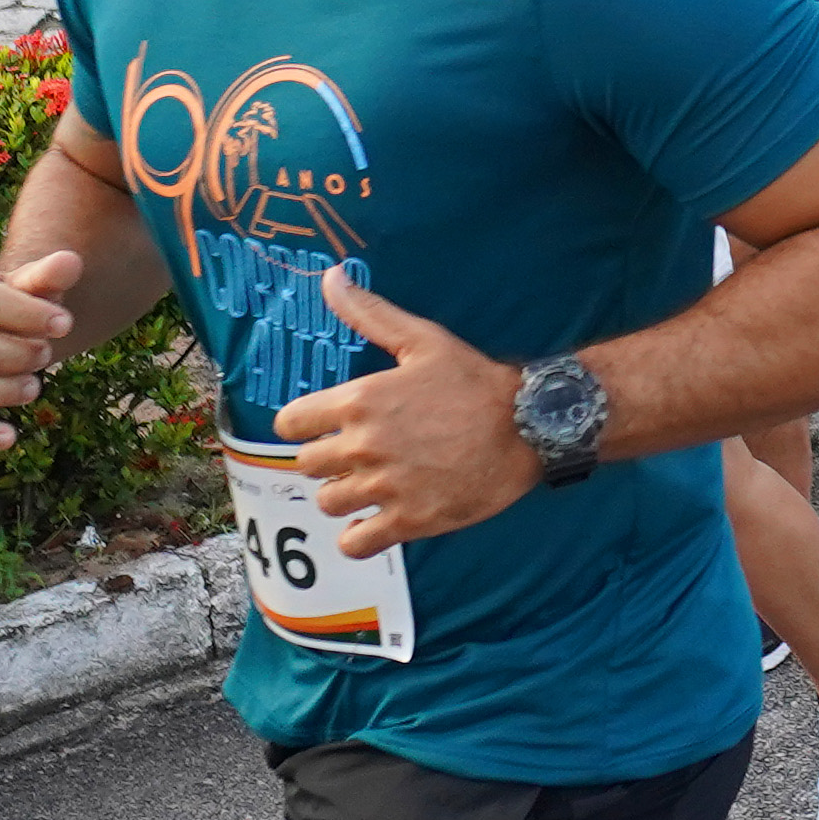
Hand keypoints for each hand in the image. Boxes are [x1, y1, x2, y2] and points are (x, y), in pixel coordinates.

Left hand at [270, 268, 526, 554]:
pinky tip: (376, 520)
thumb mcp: (421, 339)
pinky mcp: (409, 521)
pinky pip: (356, 543)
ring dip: (344, 495)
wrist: (528, 425)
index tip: (324, 425)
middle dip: (328, 459)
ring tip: (373, 484)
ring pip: (328, 503)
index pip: (290, 423)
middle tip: (359, 453)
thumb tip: (331, 276)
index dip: (304, 424)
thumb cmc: (474, 380)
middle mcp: (365, 446)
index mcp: (360, 401)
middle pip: (307, 465)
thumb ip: (369, 312)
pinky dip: (359, 536)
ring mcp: (386, 487)